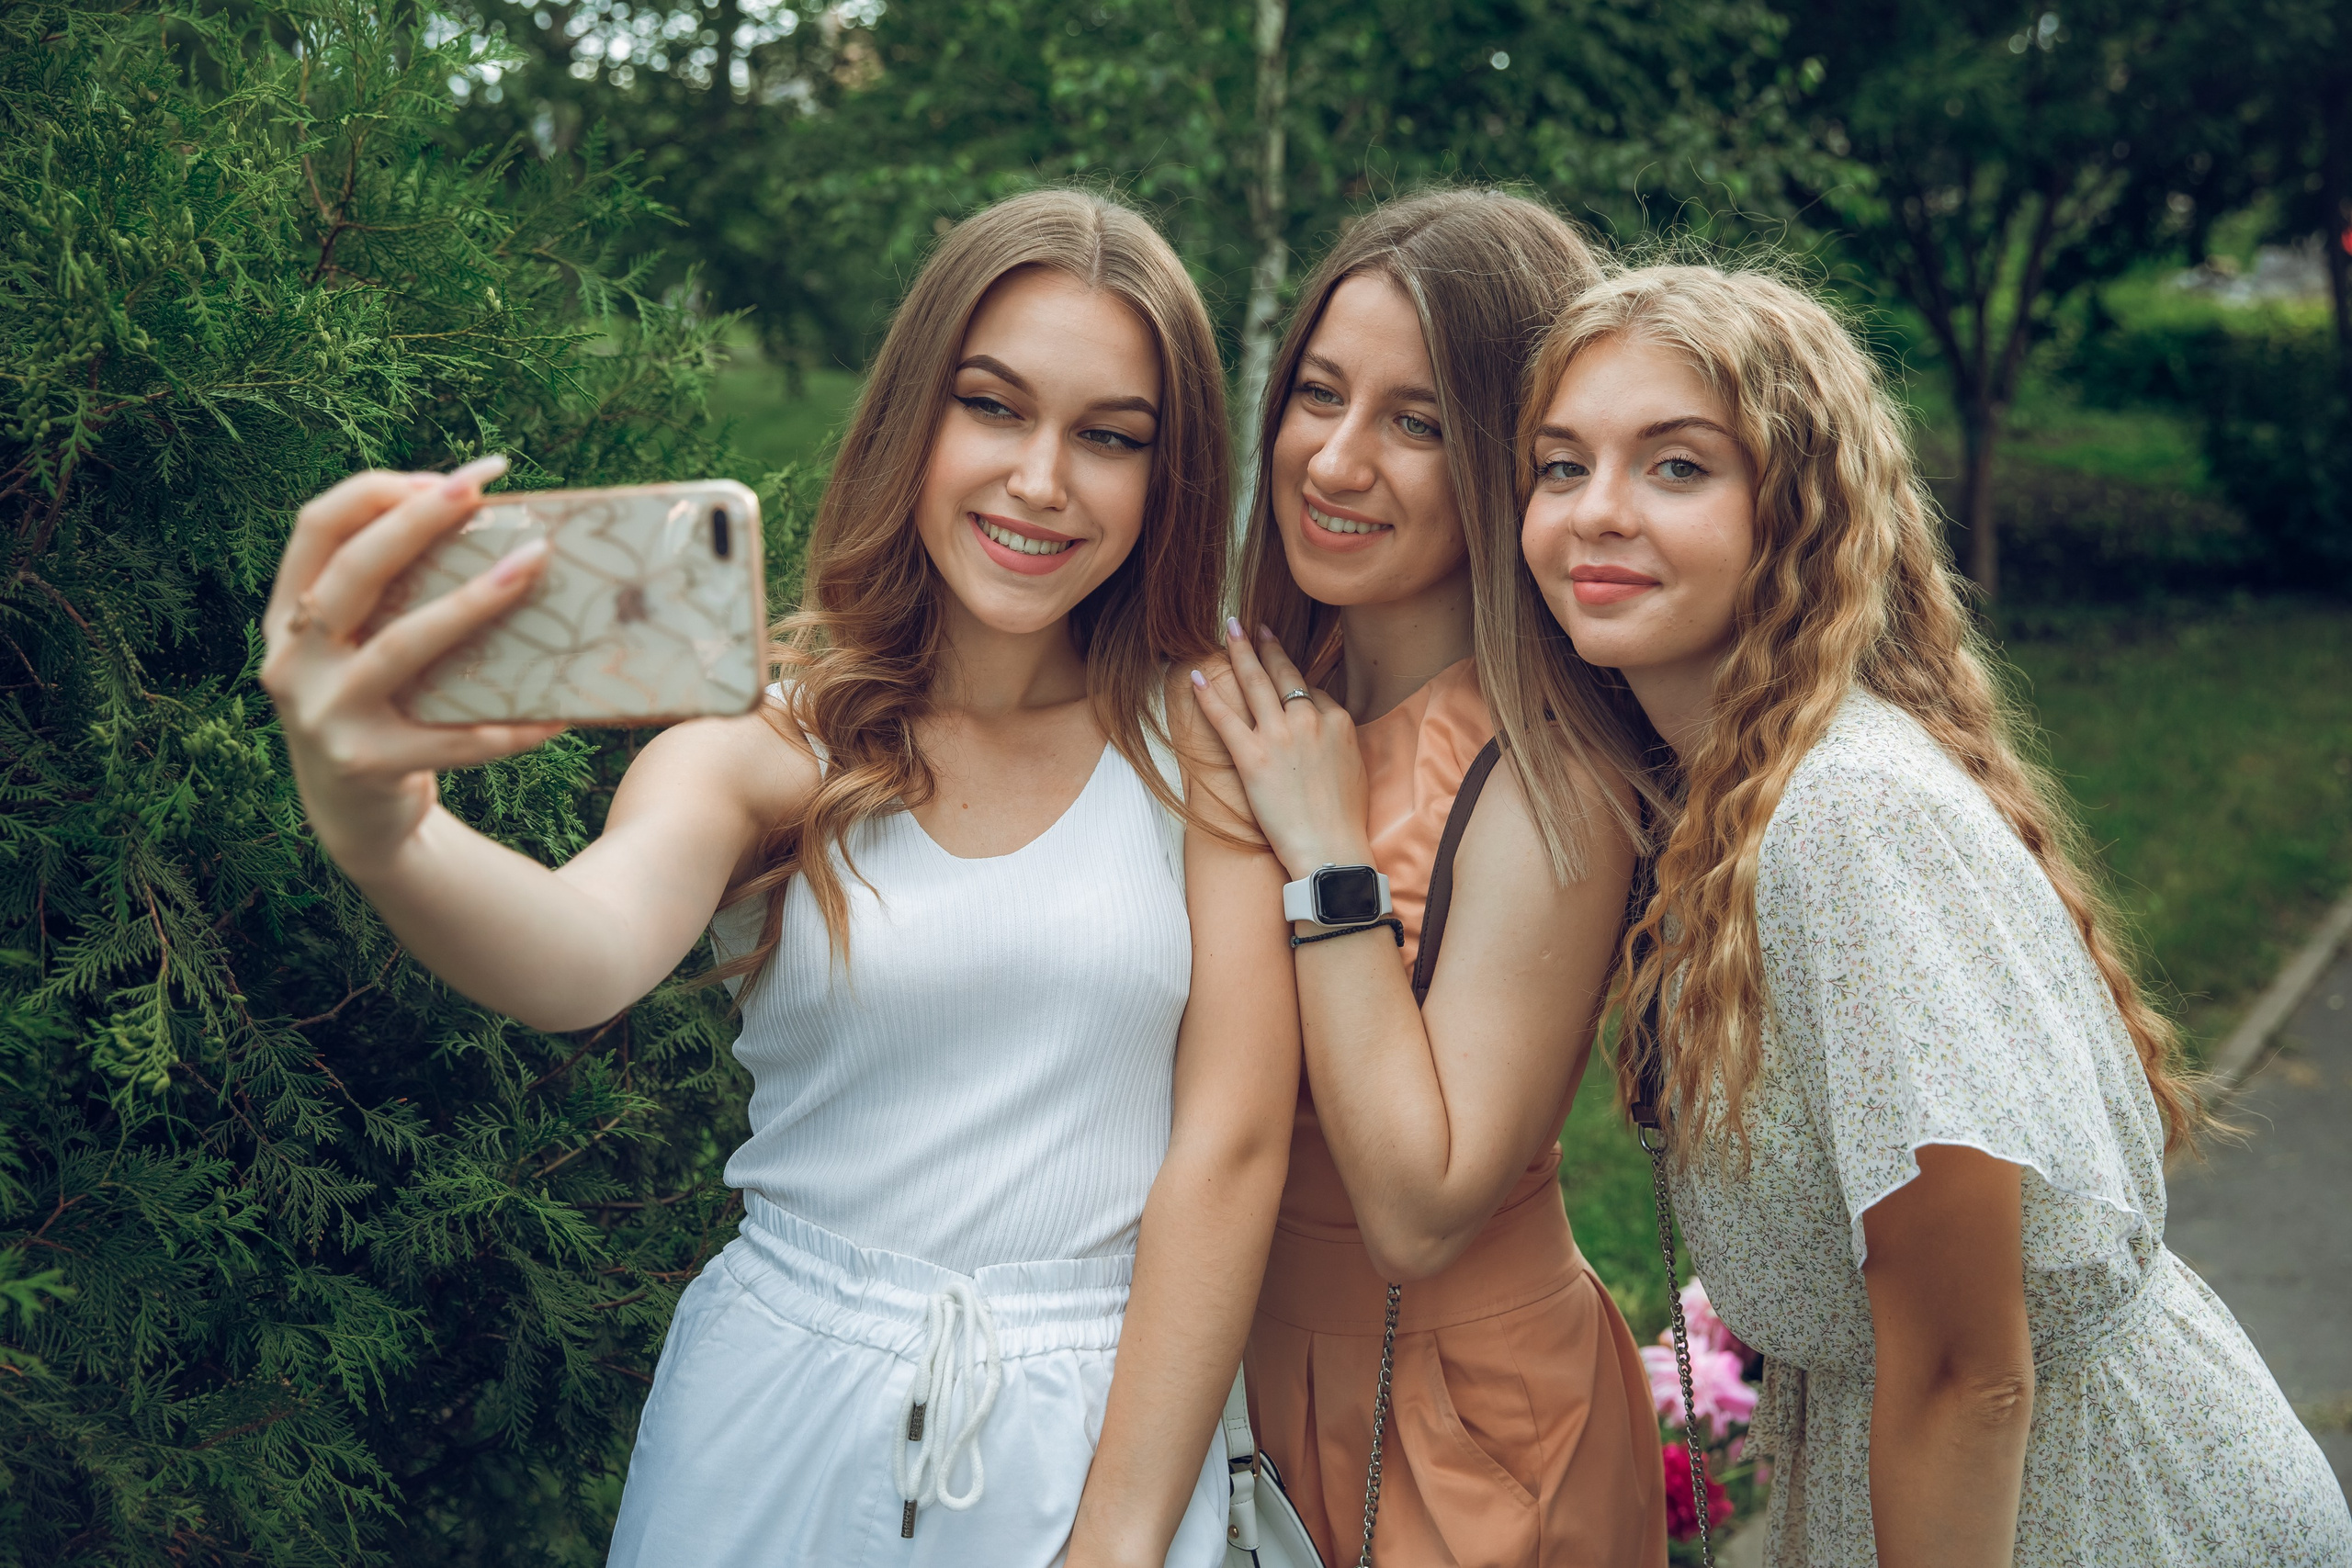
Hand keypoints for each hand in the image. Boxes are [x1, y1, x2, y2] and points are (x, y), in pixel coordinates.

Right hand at [259, 457, 564, 876]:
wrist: (355, 819)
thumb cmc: (380, 708)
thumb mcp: (360, 648)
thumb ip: (394, 596)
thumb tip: (502, 535)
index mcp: (289, 616)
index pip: (318, 527)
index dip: (380, 490)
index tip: (452, 478)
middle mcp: (293, 660)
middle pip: (354, 572)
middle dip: (418, 520)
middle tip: (480, 489)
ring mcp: (325, 715)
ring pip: (402, 646)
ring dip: (471, 602)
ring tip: (532, 567)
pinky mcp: (367, 765)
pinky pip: (452, 739)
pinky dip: (509, 725)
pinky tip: (558, 714)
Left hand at [1186, 618, 1371, 881]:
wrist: (1330, 848)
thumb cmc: (1344, 817)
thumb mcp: (1356, 766)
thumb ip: (1338, 738)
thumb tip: (1325, 723)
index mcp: (1337, 722)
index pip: (1312, 692)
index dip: (1295, 689)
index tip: (1284, 682)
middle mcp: (1308, 720)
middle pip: (1283, 674)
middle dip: (1266, 647)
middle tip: (1253, 627)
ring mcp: (1279, 736)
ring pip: (1255, 684)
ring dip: (1239, 653)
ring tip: (1229, 631)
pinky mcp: (1252, 757)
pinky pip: (1225, 718)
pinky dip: (1207, 696)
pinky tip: (1194, 677)